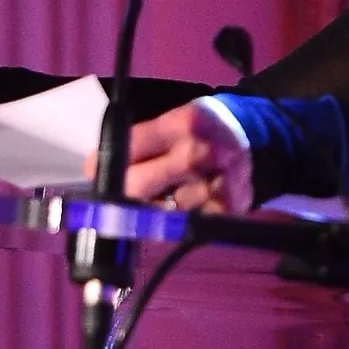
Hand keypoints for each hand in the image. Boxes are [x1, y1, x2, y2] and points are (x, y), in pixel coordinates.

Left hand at [100, 98, 252, 214]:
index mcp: (183, 123)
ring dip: (152, 210)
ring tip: (163, 197)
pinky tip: (182, 208)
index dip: (105, 164)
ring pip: (160, 211)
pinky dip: (177, 222)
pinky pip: (184, 226)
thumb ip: (139, 142)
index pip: (129, 147)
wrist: (253, 140)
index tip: (95, 172)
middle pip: (139, 185)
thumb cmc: (202, 132)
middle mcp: (199, 152)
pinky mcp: (227, 209)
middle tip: (118, 196)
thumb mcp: (174, 123)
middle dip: (122, 194)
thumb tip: (95, 169)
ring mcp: (215, 183)